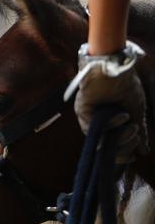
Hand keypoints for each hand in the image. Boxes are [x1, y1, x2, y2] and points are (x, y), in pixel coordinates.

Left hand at [65, 41, 148, 163]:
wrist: (116, 66)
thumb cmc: (126, 84)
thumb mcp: (137, 111)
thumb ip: (139, 132)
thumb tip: (143, 152)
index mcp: (109, 122)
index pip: (112, 146)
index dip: (123, 154)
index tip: (135, 157)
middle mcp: (97, 121)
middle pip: (106, 146)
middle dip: (124, 148)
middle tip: (135, 137)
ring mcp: (88, 116)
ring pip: (100, 140)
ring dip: (120, 137)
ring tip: (131, 128)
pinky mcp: (82, 109)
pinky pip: (94, 126)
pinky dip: (111, 124)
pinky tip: (122, 116)